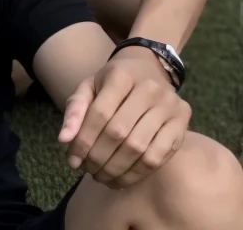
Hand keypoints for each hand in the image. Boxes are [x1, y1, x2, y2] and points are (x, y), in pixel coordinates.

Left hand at [57, 48, 191, 189]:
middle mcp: (149, 87)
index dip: (83, 141)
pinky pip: (159, 157)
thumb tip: (63, 139)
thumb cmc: (114, 82)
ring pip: (139, 148)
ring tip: (101, 177)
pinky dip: (137, 173)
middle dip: (98, 157)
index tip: (71, 160)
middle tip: (87, 170)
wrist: (150, 68)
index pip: (99, 113)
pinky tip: (122, 178)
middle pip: (118, 133)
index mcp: (121, 75)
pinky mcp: (182, 121)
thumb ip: (75, 109)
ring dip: (116, 169)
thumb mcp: (90, 86)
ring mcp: (169, 104)